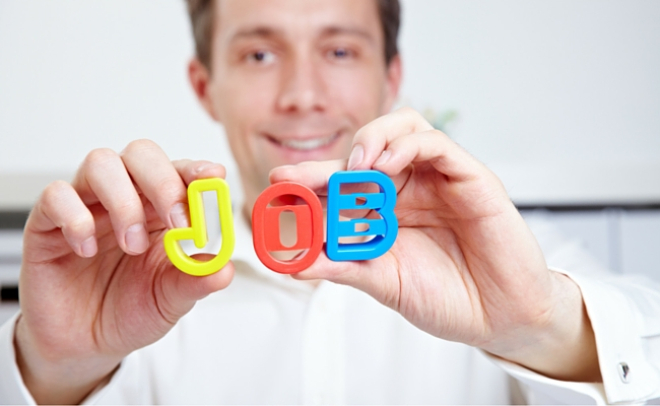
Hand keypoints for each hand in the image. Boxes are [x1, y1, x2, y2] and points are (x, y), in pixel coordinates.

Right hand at [16, 140, 233, 403]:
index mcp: (160, 210)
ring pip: (101, 163)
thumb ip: (196, 281)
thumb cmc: (129, 312)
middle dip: (164, 181)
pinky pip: (56, 196)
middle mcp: (126, 199)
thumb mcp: (170, 301)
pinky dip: (76, 218)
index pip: (179, 171)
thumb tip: (225, 268)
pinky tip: (87, 249)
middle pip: (141, 154)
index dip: (196, 169)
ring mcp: (87, 207)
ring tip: (134, 245)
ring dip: (124, 200)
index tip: (214, 178)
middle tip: (176, 220)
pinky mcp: (48, 223)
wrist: (83, 346)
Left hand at [270, 107, 600, 381]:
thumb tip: (295, 263)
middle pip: (366, 151)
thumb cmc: (449, 298)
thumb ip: (344, 268)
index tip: (277, 184)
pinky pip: (435, 143)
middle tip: (298, 176)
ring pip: (401, 130)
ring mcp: (438, 179)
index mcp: (388, 212)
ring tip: (353, 169)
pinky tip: (386, 166)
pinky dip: (406, 146)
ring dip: (370, 141)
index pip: (345, 183)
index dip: (311, 179)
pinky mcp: (469, 176)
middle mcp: (410, 189)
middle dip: (329, 161)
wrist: (501, 319)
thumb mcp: (385, 282)